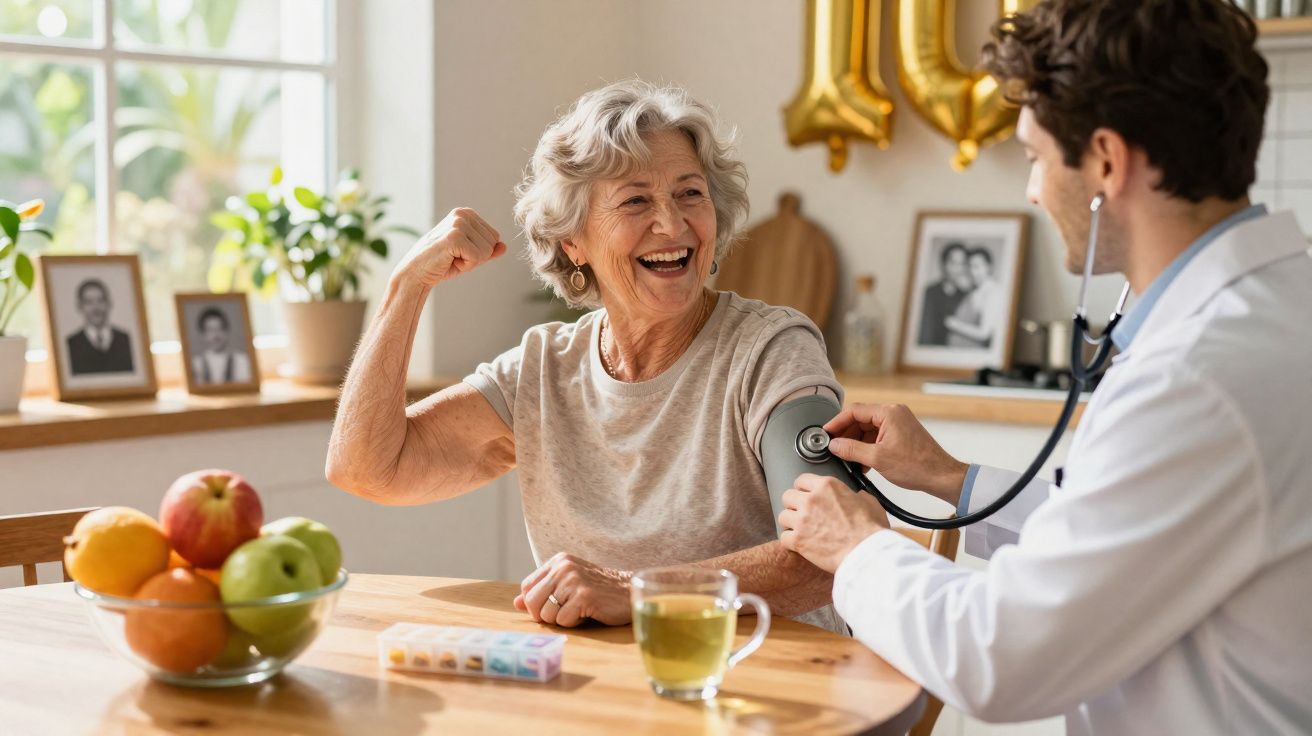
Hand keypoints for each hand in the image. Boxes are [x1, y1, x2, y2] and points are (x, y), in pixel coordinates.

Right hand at [395, 207, 506, 287]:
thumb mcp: (469, 255)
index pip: (494, 237)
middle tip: (454, 257)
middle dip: (476, 257)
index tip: (460, 252)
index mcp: (466, 213)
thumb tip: (504, 246)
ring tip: (450, 258)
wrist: (416, 273)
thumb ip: (488, 250)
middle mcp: (462, 214)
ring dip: (470, 262)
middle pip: (493, 243)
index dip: (480, 252)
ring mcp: (458, 223)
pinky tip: (449, 261)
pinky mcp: (455, 236)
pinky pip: (478, 258)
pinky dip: (465, 266)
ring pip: (487, 251)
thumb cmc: (442, 263)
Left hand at [513, 552, 632, 626]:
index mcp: (559, 561)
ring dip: (562, 619)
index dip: (533, 603)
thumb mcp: (569, 585)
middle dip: (544, 615)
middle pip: (532, 601)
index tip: (550, 607)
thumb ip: (543, 591)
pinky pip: (563, 620)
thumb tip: (516, 603)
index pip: (527, 586)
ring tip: (579, 610)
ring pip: (547, 613)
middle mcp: (564, 567)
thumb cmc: (599, 591)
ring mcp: (573, 580)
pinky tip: (588, 613)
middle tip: (564, 613)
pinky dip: (574, 623)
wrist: (630, 592)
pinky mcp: (584, 596)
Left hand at [778, 474, 888, 572]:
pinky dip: (790, 542)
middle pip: (788, 496)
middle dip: (794, 505)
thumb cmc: (870, 531)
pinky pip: (783, 537)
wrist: (865, 553)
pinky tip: (799, 544)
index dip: (803, 488)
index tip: (805, 494)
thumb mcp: (869, 503)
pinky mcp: (798, 540)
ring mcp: (802, 520)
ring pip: (783, 516)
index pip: (802, 479)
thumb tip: (856, 497)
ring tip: (800, 530)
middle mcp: (811, 500)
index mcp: (827, 486)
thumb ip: (856, 496)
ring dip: (790, 523)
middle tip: (802, 513)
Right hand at [824, 403, 967, 505]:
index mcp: (889, 413)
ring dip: (856, 444)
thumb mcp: (877, 459)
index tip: (825, 433)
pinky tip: (861, 463)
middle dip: (846, 435)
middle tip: (833, 448)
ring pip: (867, 430)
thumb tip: (833, 445)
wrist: (941, 477)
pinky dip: (867, 448)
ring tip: (847, 459)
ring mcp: (898, 424)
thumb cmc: (917, 466)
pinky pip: (877, 437)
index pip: (854, 411)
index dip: (837, 422)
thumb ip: (851, 449)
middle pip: (860, 420)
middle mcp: (894, 414)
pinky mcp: (900, 435)